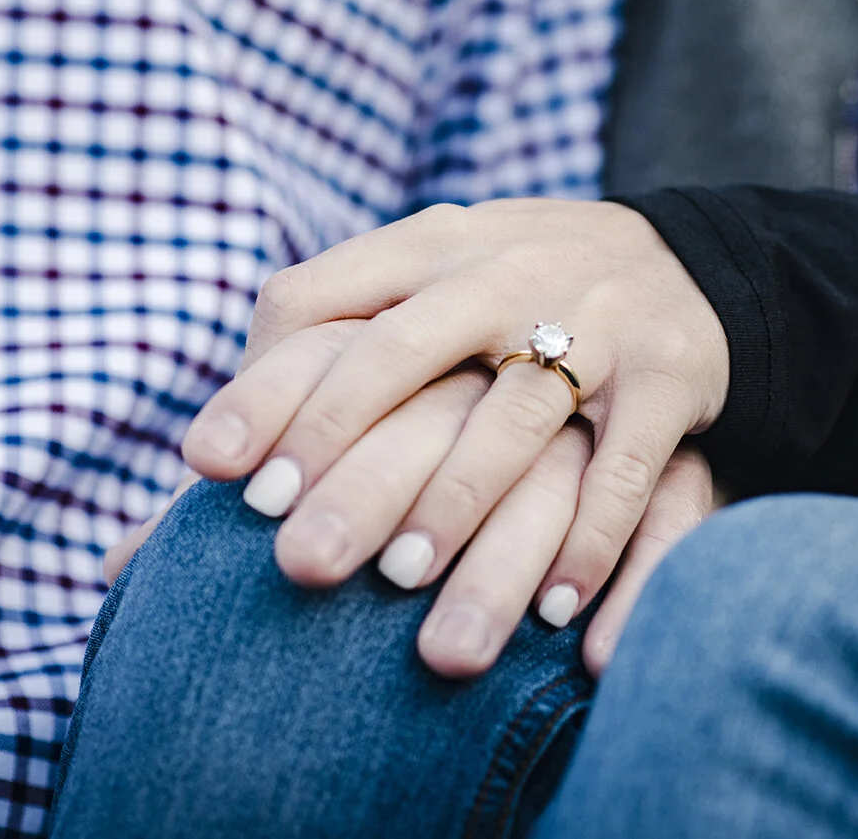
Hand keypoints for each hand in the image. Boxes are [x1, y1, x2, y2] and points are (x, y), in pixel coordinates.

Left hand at [177, 199, 730, 673]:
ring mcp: (594, 314)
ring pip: (515, 416)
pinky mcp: (669, 370)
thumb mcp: (421, 293)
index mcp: (425, 246)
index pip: (319, 300)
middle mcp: (501, 271)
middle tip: (293, 560)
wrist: (687, 258)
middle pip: (403, 356)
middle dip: (345, 455)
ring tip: (403, 586)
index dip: (264, 387)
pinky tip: (552, 611)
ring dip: (459, 503)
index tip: (210, 473)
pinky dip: (592, 537)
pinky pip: (626, 463)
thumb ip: (319, 366)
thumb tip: (170, 502)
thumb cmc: (509, 303)